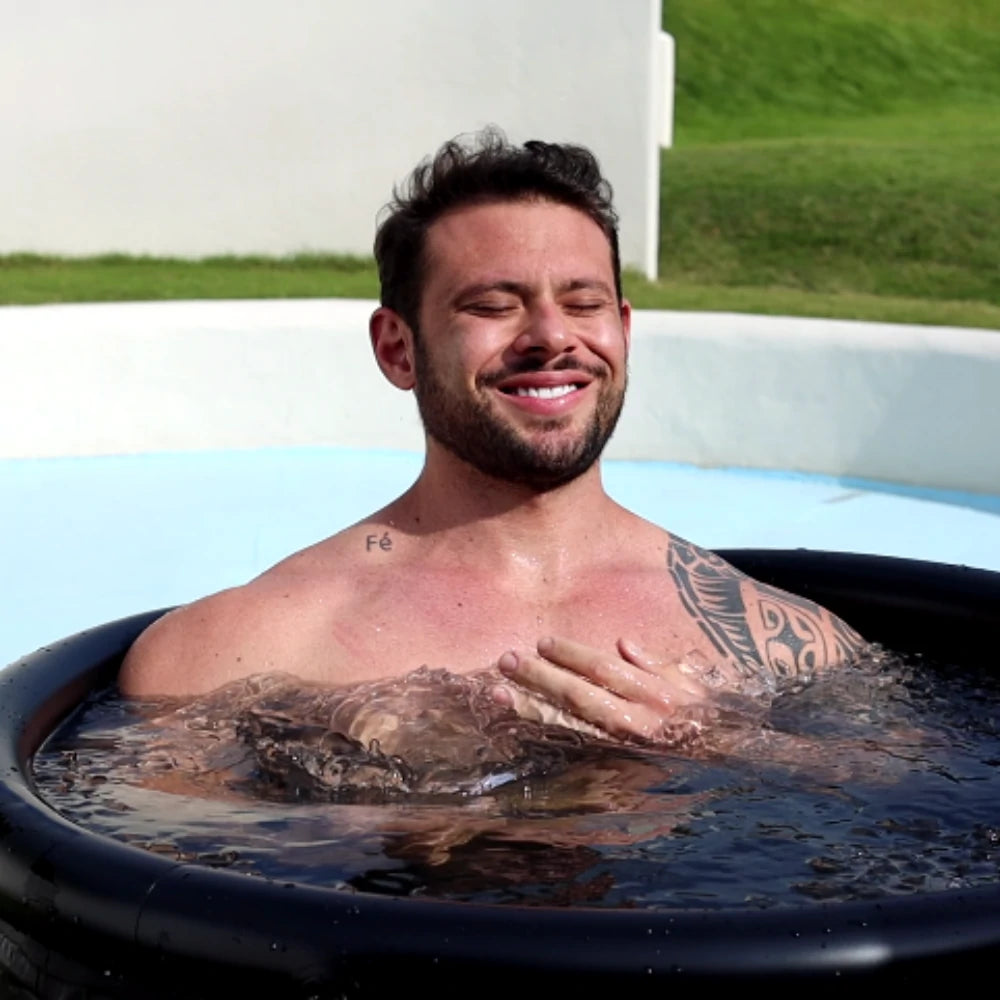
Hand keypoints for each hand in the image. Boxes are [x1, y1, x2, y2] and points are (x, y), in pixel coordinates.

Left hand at [492, 636, 712, 743]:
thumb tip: (622, 643)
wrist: (728, 763)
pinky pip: (573, 750)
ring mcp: (622, 750)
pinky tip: (520, 725)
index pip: (604, 670)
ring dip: (529, 708)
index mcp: (654, 696)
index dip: (571, 655)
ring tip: (496, 694)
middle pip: (578, 696)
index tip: (543, 642)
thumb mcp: (689, 684)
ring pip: (567, 726)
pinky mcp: (614, 769)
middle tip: (506, 661)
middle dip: (539, 678)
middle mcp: (636, 723)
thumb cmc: (708, 718)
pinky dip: (544, 737)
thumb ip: (654, 663)